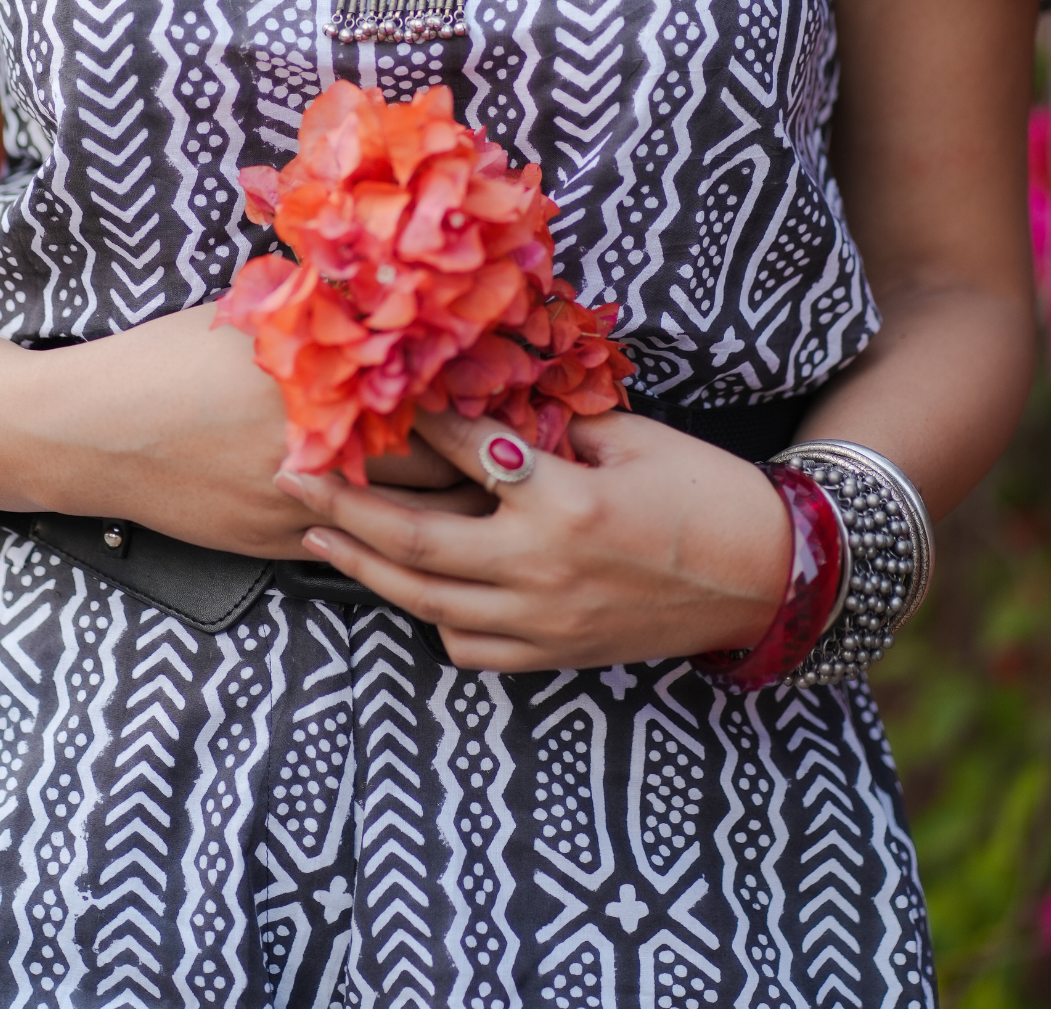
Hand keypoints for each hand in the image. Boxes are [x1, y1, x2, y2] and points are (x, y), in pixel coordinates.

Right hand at [8, 307, 482, 559]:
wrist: (90, 431)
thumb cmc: (165, 358)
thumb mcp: (248, 319)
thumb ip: (322, 315)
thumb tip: (389, 291)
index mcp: (321, 385)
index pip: (432, 395)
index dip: (488, 392)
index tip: (526, 380)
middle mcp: (321, 452)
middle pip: (440, 466)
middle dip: (490, 459)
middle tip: (533, 442)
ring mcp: (301, 507)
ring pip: (410, 520)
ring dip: (458, 505)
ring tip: (503, 489)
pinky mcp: (278, 544)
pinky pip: (361, 546)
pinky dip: (398, 532)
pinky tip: (425, 519)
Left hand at [274, 407, 792, 669]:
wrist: (762, 576)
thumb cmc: (700, 490)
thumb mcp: (628, 438)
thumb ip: (551, 427)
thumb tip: (484, 401)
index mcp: (564, 500)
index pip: (464, 454)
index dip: (408, 423)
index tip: (357, 398)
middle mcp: (542, 567)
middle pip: (414, 542)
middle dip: (343, 506)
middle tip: (288, 476)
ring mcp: (544, 620)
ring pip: (427, 601)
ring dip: (365, 569)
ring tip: (317, 536)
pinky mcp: (554, 653)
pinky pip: (470, 646)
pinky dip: (432, 616)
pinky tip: (408, 592)